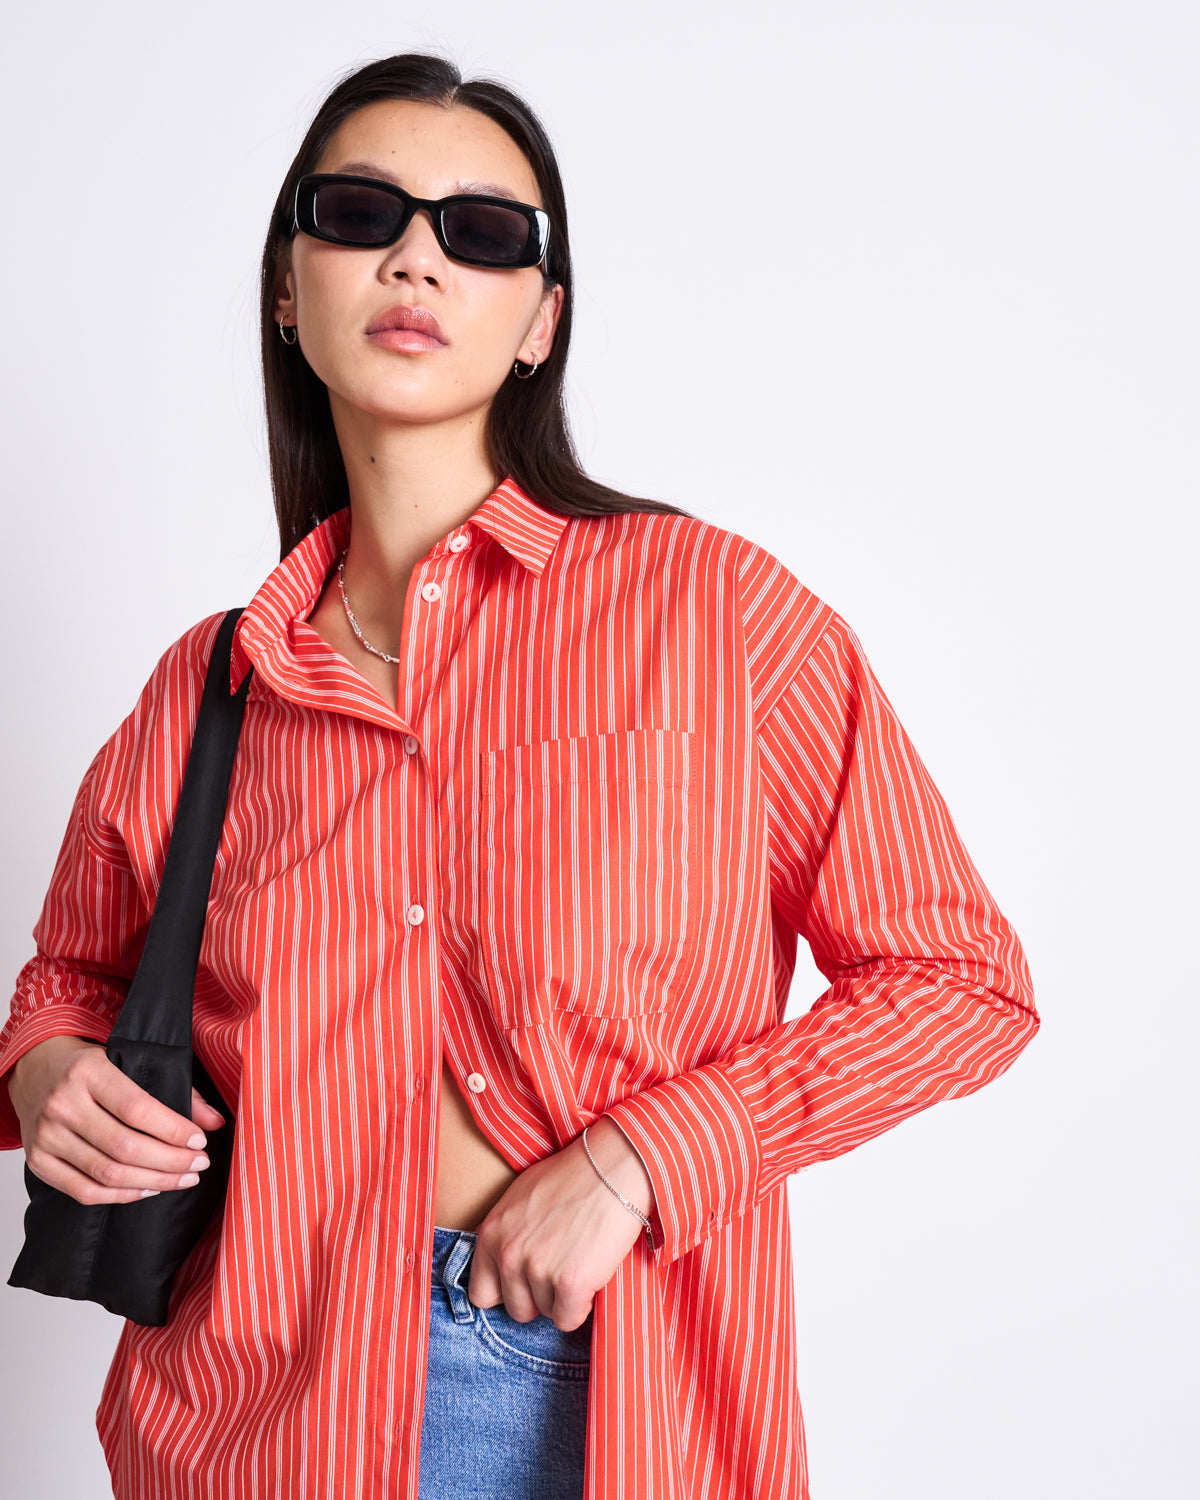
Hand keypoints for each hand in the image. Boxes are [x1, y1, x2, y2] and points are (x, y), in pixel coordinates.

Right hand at [7, 1034, 225, 1205]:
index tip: (200, 1141)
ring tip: (183, 1179)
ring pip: (107, 1173)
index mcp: (89, 1072)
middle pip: (124, 1147)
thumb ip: (175, 1089)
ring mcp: (47, 1135)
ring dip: (153, 1182)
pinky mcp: (39, 1161)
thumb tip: (215, 1122)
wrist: (35, 1069)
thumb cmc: (88, 1066)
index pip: (137, 1109)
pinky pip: (84, 1191)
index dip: (173, 1130)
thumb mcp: (129, 1061)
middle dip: (170, 1161)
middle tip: (200, 1165)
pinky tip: (148, 1190)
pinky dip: (121, 1196)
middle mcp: (63, 1104)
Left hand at [467, 1115, 654, 1331]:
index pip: (482, 1294)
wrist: (612, 1168)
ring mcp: (538, 1270)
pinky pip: (569, 1319)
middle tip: (561, 1268)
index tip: (526, 1282)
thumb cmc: (572, 1177)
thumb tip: (504, 1262)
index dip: (507, 1291)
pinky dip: (582, 1305)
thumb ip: (506, 1233)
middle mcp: (508, 1254)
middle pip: (517, 1309)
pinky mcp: (570, 1283)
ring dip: (564, 1297)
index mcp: (491, 1233)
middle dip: (539, 1297)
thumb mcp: (520, 1197)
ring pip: (547, 1314)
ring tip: (580, 1260)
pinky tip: (591, 1274)